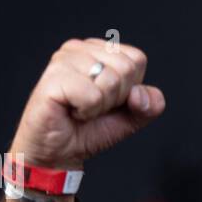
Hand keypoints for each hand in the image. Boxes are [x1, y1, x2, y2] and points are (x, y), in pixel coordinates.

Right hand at [8, 37, 165, 169]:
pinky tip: (71, 111)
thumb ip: (149, 105)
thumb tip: (140, 93)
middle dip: (116, 98)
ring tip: (80, 109)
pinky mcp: (53, 78)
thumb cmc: (87, 130)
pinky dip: (87, 111)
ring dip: (100, 106)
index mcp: (98, 50)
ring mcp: (63, 60)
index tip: (107, 100)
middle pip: (126, 68)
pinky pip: (92, 95)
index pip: (137, 60)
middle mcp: (79, 48)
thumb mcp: (130, 118)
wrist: (57, 152)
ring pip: (110, 81)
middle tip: (92, 106)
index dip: (130, 89)